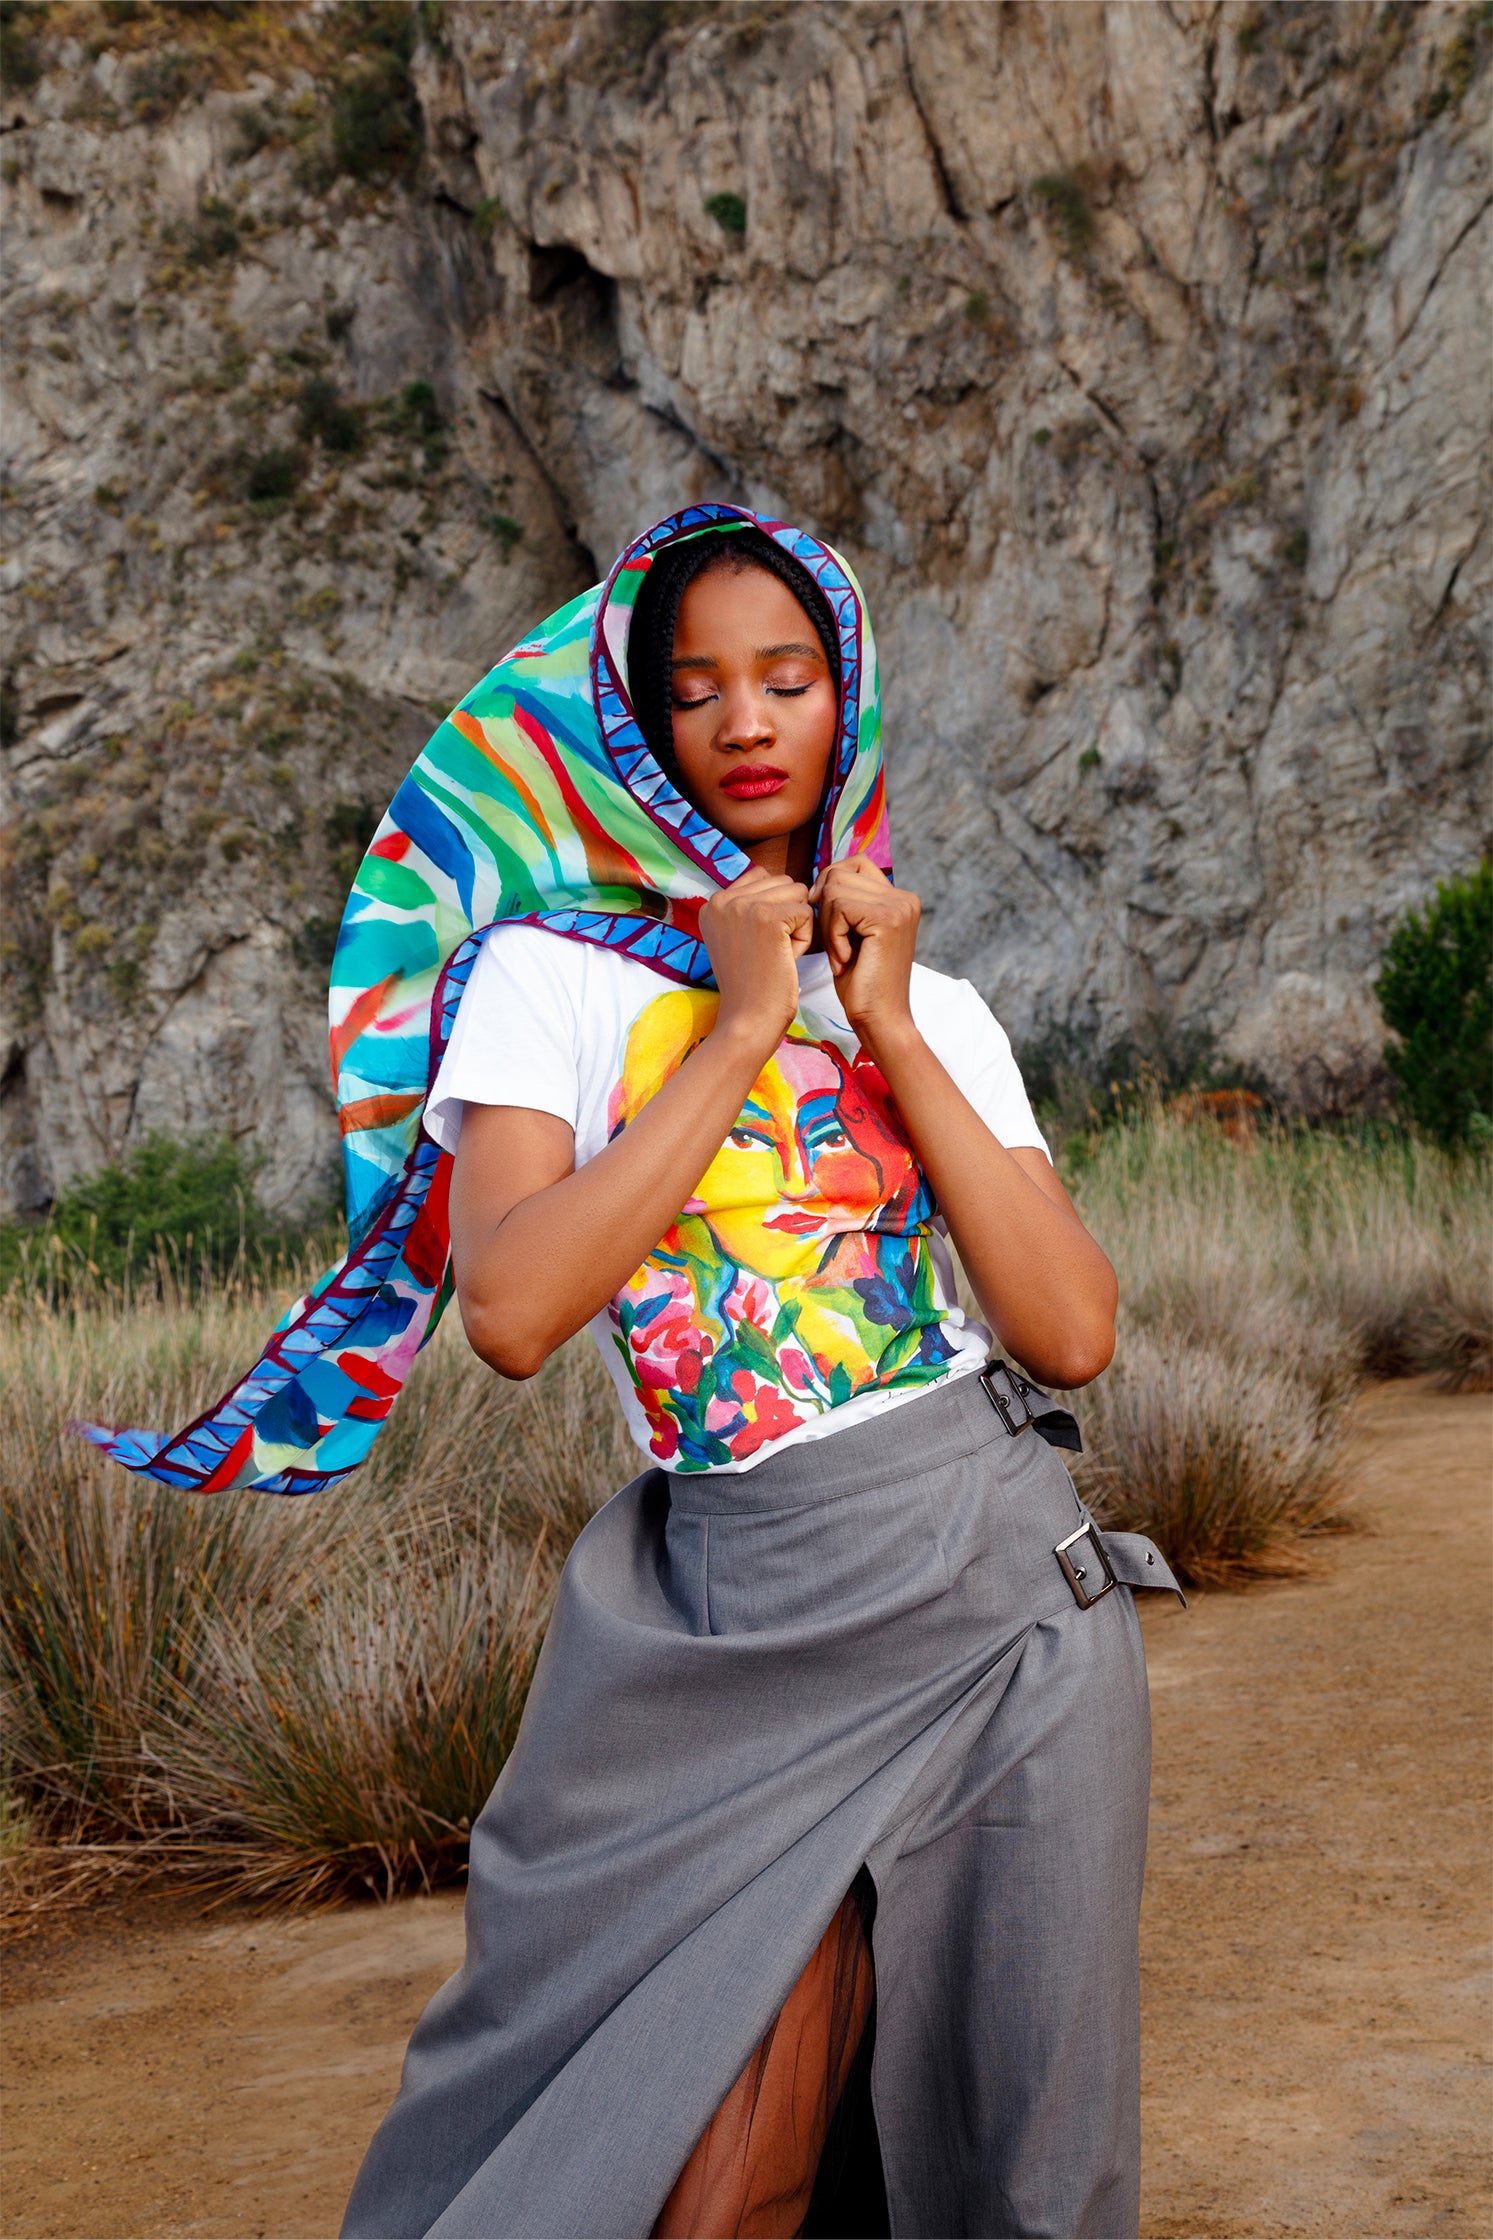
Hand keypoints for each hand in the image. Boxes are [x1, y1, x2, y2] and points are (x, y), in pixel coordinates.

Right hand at [700, 864, 813, 1054]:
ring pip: (797, 893)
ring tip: (777, 954)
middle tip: (769, 952)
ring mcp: (742, 906)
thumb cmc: (753, 985)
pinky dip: (804, 939)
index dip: (775, 910)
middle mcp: (721, 898)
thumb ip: (751, 906)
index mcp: (712, 902)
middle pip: (783, 882)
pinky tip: (785, 959)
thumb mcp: (739, 937)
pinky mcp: (766, 917)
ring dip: (797, 925)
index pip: (763, 878)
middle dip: (788, 916)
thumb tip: (788, 880)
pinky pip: (807, 912)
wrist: (748, 1020)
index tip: (760, 945)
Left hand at [810, 855, 920, 1054]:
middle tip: (836, 944)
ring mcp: (899, 906)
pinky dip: (832, 935)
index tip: (824, 916)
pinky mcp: (888, 918)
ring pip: (834, 888)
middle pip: (840, 873)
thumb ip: (844, 902)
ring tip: (842, 953)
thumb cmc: (861, 982)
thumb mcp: (851, 933)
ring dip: (827, 924)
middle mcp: (904, 897)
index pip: (855, 862)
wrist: (879, 1018)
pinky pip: (838, 907)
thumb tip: (817, 880)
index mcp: (899, 898)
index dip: (830, 884)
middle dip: (824, 907)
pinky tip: (845, 959)